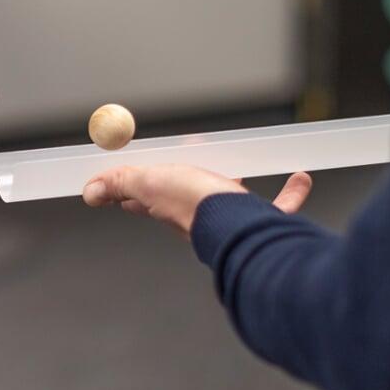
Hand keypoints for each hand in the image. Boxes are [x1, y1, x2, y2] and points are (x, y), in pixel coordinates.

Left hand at [82, 165, 312, 236]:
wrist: (238, 226)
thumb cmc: (194, 205)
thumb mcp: (148, 183)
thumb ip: (122, 184)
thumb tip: (89, 192)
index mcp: (170, 207)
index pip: (145, 200)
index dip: (136, 191)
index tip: (133, 180)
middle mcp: (199, 217)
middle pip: (188, 200)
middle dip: (188, 183)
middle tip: (190, 163)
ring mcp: (232, 221)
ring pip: (234, 204)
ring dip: (236, 189)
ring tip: (239, 174)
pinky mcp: (263, 224)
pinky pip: (277, 210)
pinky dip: (289, 195)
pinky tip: (300, 179)